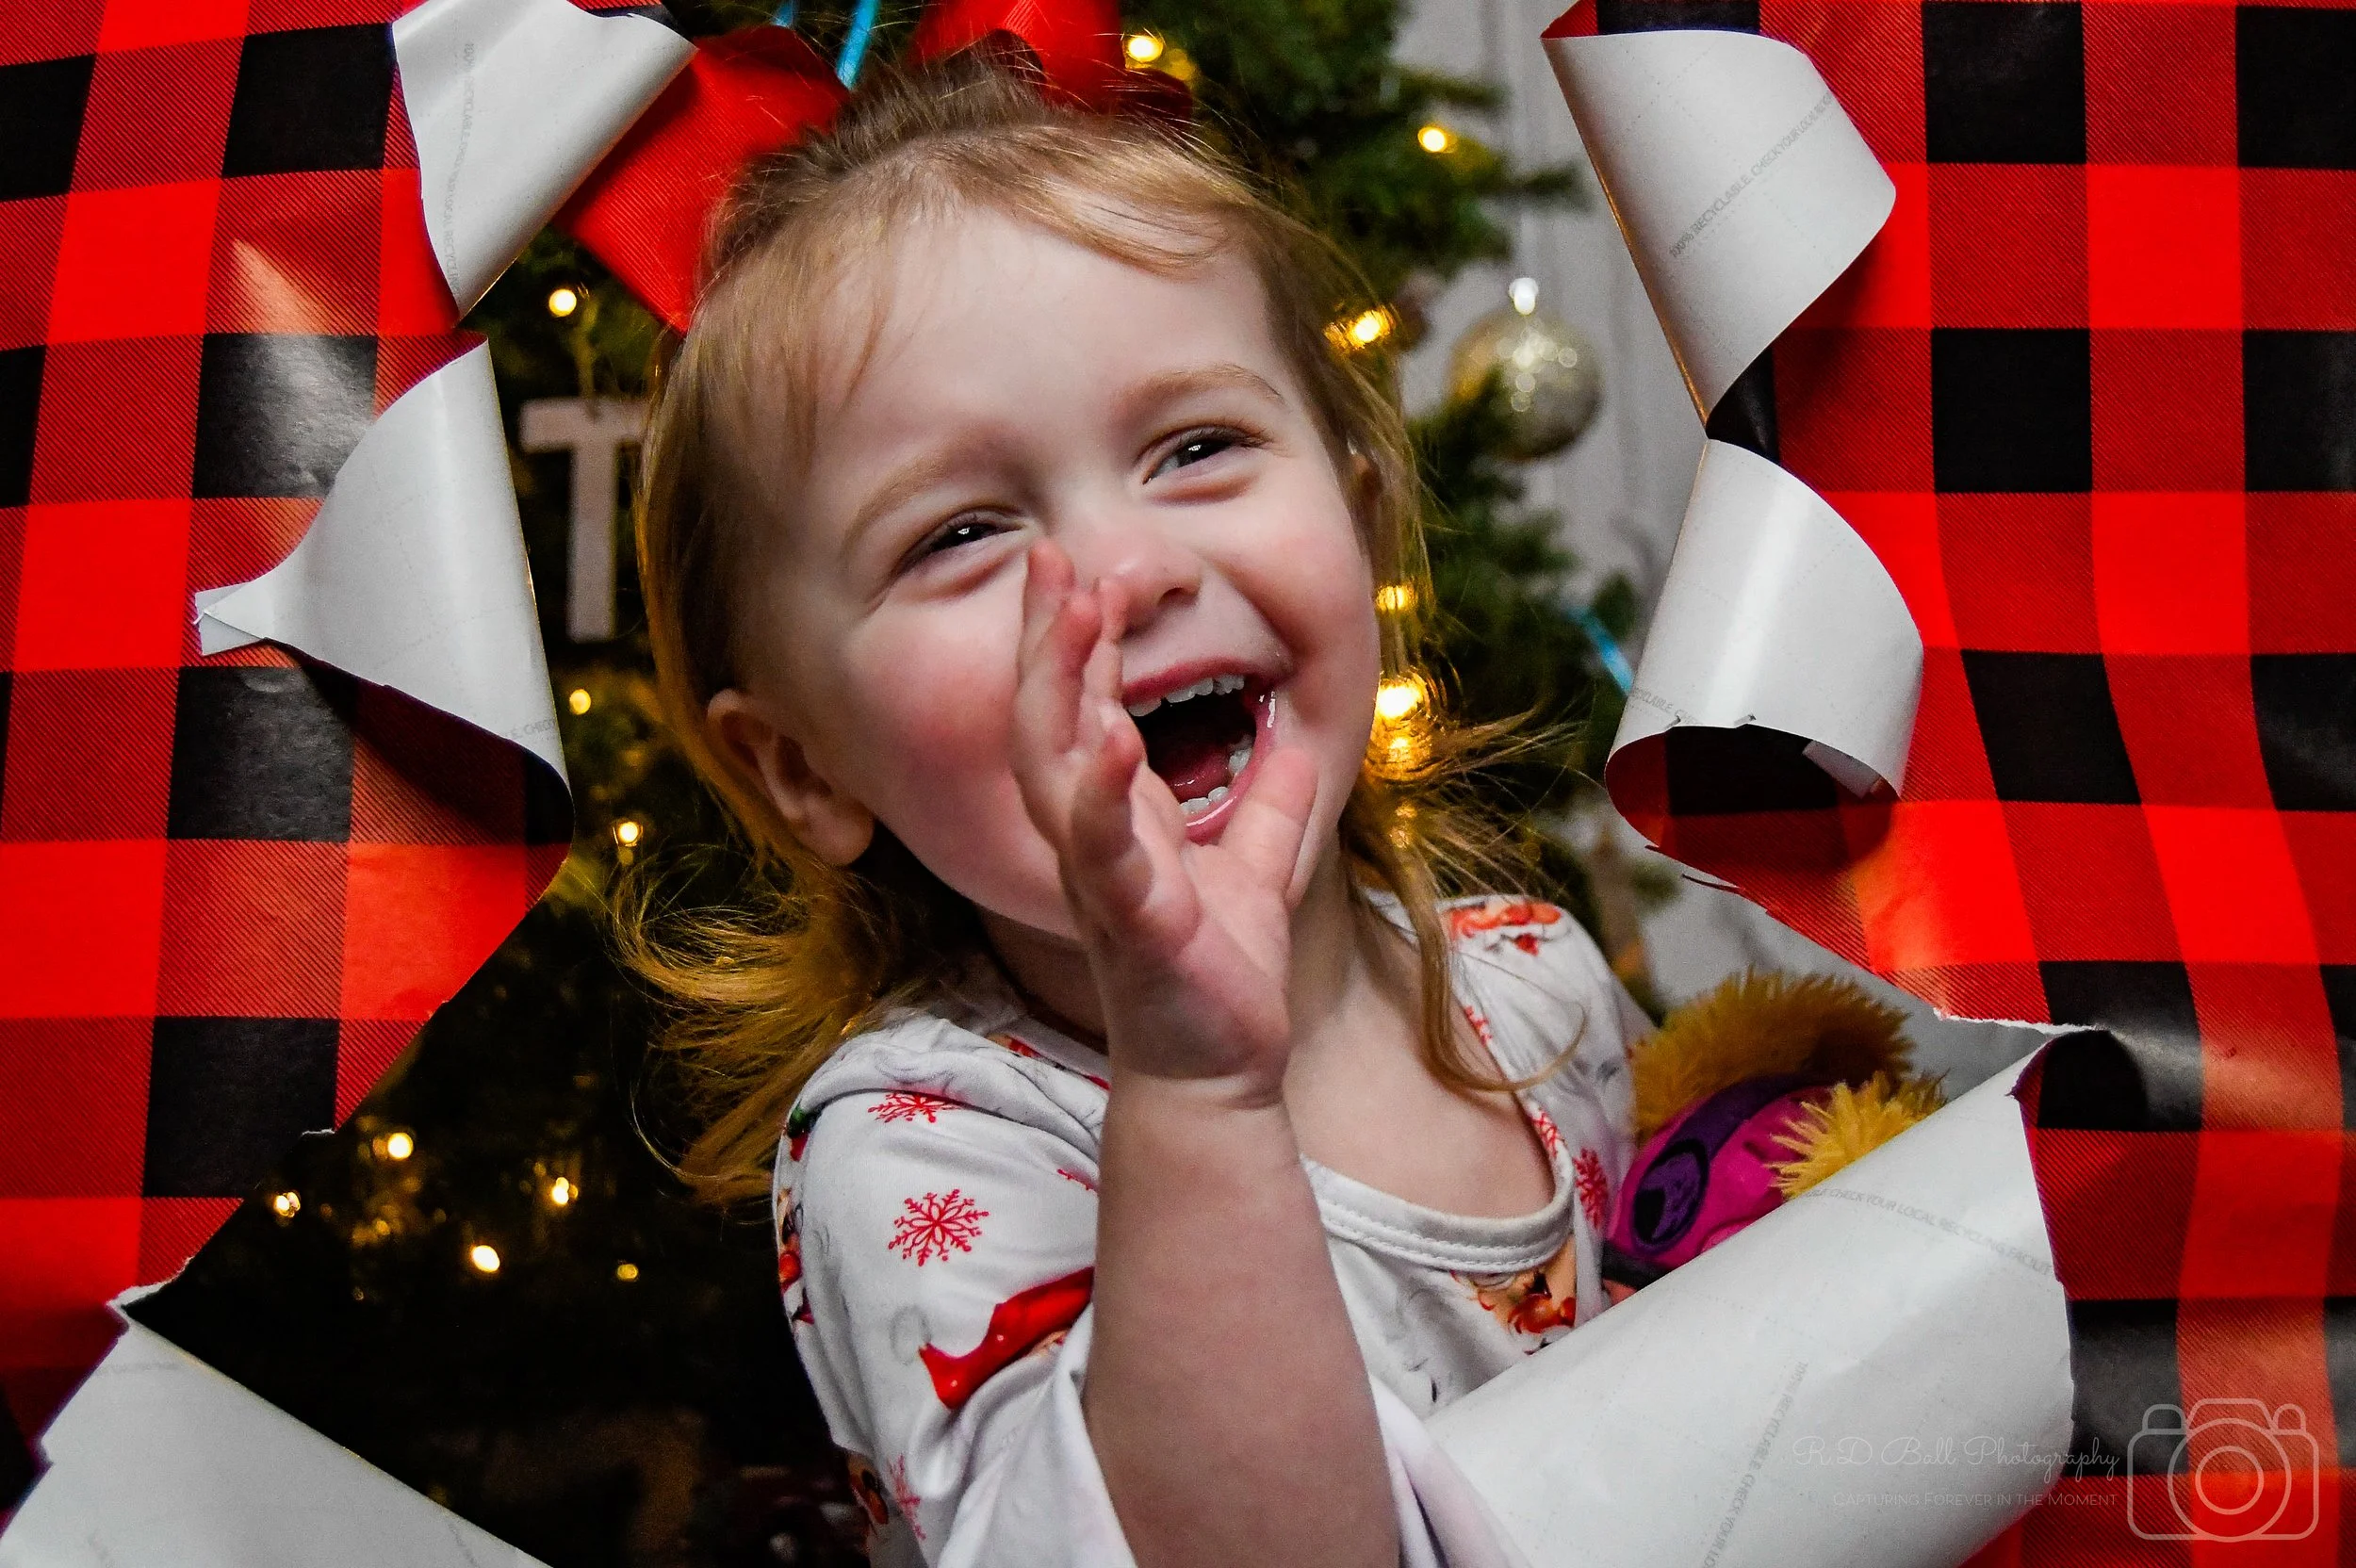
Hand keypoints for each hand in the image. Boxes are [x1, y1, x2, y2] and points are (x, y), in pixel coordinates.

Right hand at [1010, 540, 1318, 1098]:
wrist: (1220, 1073)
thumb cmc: (1218, 979)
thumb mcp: (1258, 871)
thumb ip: (1272, 807)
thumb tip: (1297, 741)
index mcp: (1115, 820)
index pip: (1076, 709)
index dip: (1073, 640)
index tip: (1082, 568)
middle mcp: (1088, 840)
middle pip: (1042, 720)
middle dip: (1047, 638)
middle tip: (1057, 560)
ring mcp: (1100, 879)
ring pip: (1050, 769)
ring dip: (1059, 688)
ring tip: (1081, 614)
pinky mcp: (1129, 923)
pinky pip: (1102, 852)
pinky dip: (1104, 794)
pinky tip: (1117, 737)